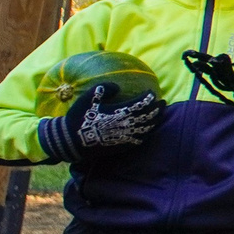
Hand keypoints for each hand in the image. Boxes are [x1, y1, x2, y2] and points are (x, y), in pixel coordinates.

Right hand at [37, 81, 165, 163]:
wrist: (71, 142)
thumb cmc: (78, 118)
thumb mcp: (87, 99)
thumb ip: (103, 88)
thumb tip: (118, 86)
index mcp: (119, 112)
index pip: (141, 103)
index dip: (149, 97)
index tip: (152, 93)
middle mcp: (125, 125)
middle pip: (148, 116)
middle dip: (157, 108)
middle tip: (163, 102)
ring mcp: (125, 137)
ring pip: (146, 129)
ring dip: (155, 121)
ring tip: (160, 115)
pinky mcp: (122, 147)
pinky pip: (139, 141)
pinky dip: (147, 135)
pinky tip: (149, 131)